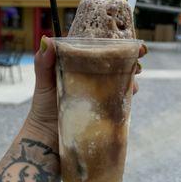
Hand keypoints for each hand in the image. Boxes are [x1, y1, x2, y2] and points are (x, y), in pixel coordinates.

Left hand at [27, 36, 146, 138]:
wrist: (47, 142)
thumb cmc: (43, 109)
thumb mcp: (44, 83)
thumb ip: (43, 63)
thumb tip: (46, 39)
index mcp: (77, 67)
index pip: (97, 51)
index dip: (112, 44)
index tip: (125, 40)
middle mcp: (91, 78)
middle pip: (113, 63)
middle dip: (128, 57)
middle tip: (137, 55)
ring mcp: (100, 94)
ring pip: (120, 80)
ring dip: (130, 74)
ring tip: (134, 74)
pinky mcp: (106, 111)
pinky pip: (121, 100)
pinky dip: (129, 93)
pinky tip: (132, 91)